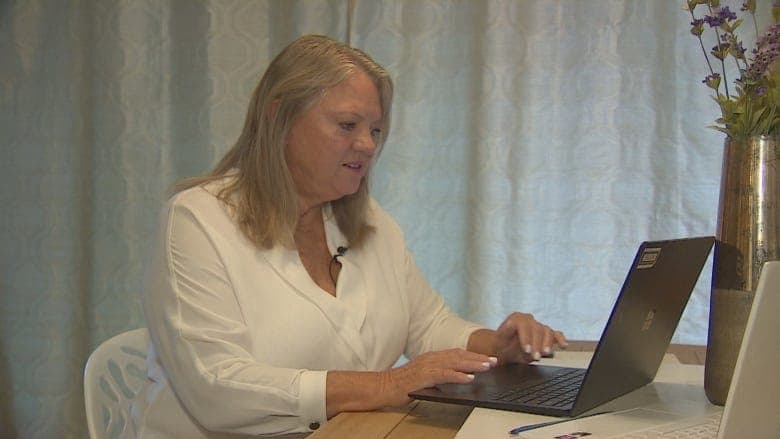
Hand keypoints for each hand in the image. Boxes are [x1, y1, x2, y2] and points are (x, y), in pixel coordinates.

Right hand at [379, 348, 497, 406]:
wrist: (383, 387)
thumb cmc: (402, 385)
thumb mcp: (424, 378)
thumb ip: (439, 377)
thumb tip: (456, 380)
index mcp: (432, 357)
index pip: (456, 353)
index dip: (473, 355)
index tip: (488, 358)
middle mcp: (431, 358)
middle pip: (459, 355)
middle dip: (478, 357)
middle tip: (495, 360)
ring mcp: (427, 366)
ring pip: (454, 362)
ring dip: (473, 364)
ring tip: (487, 367)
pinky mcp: (423, 376)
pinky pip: (444, 374)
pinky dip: (458, 375)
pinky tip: (469, 378)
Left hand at [493, 312, 566, 363]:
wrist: (504, 349)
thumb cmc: (501, 344)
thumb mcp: (499, 338)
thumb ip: (505, 331)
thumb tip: (510, 323)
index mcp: (517, 318)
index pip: (524, 325)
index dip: (526, 338)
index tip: (526, 350)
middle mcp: (529, 320)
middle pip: (537, 329)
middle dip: (537, 344)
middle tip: (535, 357)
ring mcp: (538, 326)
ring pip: (547, 331)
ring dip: (547, 343)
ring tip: (544, 354)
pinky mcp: (546, 334)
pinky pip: (555, 334)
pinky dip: (560, 339)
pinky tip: (563, 345)